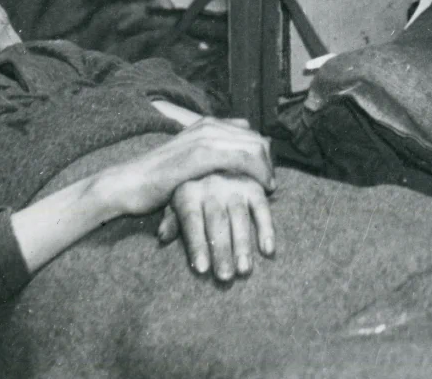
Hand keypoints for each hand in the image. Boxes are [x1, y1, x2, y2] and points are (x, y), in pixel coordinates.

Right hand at [90, 118, 274, 220]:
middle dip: (268, 160)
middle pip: (256, 137)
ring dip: (266, 167)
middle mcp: (209, 125)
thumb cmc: (157, 179)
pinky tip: (262, 187)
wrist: (129, 183)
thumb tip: (234, 159)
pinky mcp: (201, 154)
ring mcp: (205, 137)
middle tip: (270, 182)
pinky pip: (242, 157)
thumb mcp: (188, 160)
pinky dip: (257, 172)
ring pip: (253, 145)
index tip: (264, 173)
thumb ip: (210, 155)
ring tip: (269, 186)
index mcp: (207, 124)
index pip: (249, 132)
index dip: (262, 152)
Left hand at [157, 171, 275, 276]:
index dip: (197, 245)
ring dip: (243, 244)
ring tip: (244, 270)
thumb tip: (163, 236)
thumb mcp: (174, 199)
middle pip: (217, 222)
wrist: (214, 156)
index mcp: (189, 191)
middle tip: (225, 276)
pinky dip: (266, 228)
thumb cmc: (190, 188)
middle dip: (221, 250)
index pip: (192, 221)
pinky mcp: (254, 186)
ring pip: (239, 217)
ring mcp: (234, 184)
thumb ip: (171, 218)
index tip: (202, 269)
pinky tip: (268, 249)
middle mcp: (211, 185)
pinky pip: (261, 208)